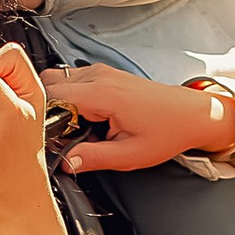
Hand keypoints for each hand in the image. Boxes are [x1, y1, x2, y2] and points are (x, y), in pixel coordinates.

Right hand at [41, 64, 229, 173]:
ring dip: (59, 103)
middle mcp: (99, 76)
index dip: (43, 118)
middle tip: (62, 135)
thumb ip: (93, 158)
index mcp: (103, 94)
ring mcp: (101, 72)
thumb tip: (65, 163)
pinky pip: (72, 81)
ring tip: (76, 127)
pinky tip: (85, 118)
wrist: (191, 114)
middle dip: (47, 109)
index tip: (50, 137)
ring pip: (58, 80)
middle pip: (49, 85)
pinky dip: (70, 98)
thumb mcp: (129, 155)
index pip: (51, 96)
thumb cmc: (167, 131)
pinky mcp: (104, 74)